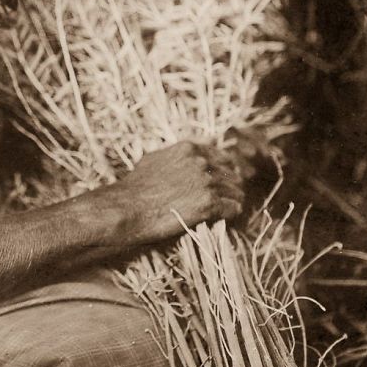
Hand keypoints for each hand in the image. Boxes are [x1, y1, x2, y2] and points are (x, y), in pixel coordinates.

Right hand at [115, 140, 246, 246]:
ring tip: (230, 208)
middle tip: (228, 196)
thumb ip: (177, 152)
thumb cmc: (137, 185)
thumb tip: (192, 148)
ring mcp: (207, 182)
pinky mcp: (209, 203)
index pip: (221, 155)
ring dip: (234, 199)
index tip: (222, 180)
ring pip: (236, 190)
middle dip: (232, 184)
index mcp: (189, 149)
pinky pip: (234, 207)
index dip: (224, 169)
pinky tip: (226, 218)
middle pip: (232, 172)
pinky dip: (232, 213)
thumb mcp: (155, 158)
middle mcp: (201, 162)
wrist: (130, 208)